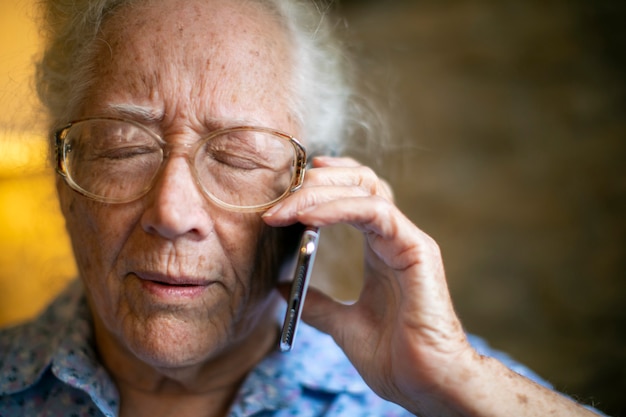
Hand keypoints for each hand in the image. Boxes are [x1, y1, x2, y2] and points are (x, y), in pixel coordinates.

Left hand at [263, 156, 472, 411]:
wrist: (427, 385)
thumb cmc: (395, 358)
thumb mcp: (343, 325)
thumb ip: (317, 304)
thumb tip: (281, 287)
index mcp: (380, 249)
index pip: (353, 197)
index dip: (322, 186)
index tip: (286, 192)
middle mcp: (394, 237)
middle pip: (359, 182)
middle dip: (317, 181)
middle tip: (280, 195)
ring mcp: (407, 240)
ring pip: (366, 190)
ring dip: (320, 192)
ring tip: (286, 207)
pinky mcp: (416, 249)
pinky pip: (376, 213)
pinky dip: (339, 209)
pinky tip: (309, 217)